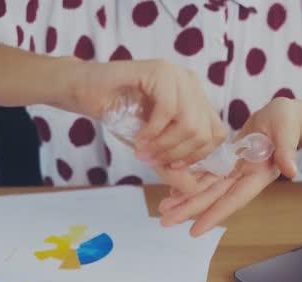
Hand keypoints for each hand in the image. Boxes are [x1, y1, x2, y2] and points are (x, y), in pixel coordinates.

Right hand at [58, 59, 226, 193]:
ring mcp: (177, 75)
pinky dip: (153, 132)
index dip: (198, 156)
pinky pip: (168, 110)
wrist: (85, 90)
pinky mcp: (160, 71)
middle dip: (179, 155)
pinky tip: (138, 139)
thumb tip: (192, 190)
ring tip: (144, 153)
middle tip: (154, 162)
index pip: (217, 134)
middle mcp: (192, 84)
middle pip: (205, 132)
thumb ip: (172, 165)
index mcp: (196, 99)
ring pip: (190, 123)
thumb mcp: (151, 146)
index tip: (172, 166)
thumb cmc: (119, 115)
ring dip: (165, 145)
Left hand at [157, 98, 301, 235]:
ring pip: (207, 188)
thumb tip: (291, 170)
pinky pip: (207, 174)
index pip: (234, 199)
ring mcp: (236, 170)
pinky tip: (173, 189)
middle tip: (165, 221)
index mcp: (259, 175)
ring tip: (164, 208)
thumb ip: (288, 149)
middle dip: (190, 210)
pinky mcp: (228, 161)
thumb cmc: (287, 120)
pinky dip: (191, 181)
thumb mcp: (287, 130)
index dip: (215, 215)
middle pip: (214, 197)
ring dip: (186, 198)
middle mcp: (245, 177)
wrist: (284, 115)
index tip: (195, 231)